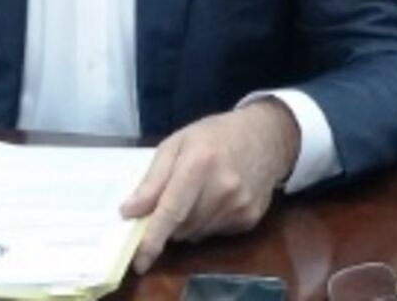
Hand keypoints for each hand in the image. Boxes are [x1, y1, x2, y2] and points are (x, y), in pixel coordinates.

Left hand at [119, 100, 298, 273]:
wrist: (266, 137)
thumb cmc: (214, 136)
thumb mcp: (176, 143)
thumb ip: (153, 179)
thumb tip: (130, 212)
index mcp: (199, 163)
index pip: (171, 211)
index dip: (152, 239)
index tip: (138, 261)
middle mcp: (222, 189)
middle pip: (181, 226)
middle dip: (167, 222)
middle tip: (170, 199)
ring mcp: (239, 207)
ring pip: (195, 233)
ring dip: (186, 223)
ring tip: (197, 193)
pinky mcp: (249, 220)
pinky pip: (214, 233)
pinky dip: (205, 223)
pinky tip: (214, 199)